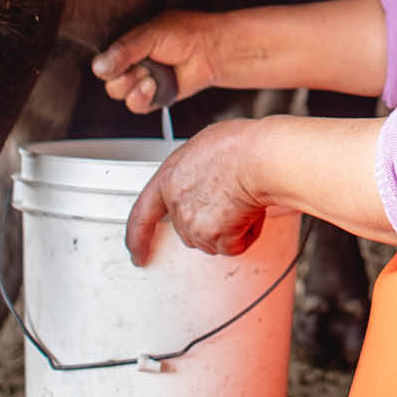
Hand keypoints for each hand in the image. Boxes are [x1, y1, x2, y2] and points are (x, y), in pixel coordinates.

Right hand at [92, 10, 223, 113]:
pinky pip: (136, 105)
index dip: (107, 64)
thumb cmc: (186, 34)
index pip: (104, 59)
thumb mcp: (150, 34)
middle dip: (121, 77)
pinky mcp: (154, 97)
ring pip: (120, 93)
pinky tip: (153, 87)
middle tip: (137, 68)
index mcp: (129, 44)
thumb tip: (99, 66)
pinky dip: (142, 98)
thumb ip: (124, 51)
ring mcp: (142, 80)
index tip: (114, 63)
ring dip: (132, 87)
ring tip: (150, 77)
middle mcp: (133, 63)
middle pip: (109, 80)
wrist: (211, 51)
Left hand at [125, 120, 267, 265]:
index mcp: (169, 178)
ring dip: (229, 228)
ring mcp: (193, 222)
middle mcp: (177, 202)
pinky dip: (246, 234)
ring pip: (211, 239)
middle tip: (229, 203)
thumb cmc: (240, 145)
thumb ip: (194, 171)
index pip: (143, 214)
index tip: (138, 251)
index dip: (138, 236)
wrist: (258, 157)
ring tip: (243, 199)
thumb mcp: (204, 147)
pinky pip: (233, 246)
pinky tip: (251, 211)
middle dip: (209, 223)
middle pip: (187, 229)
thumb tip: (204, 177)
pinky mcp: (214, 236)